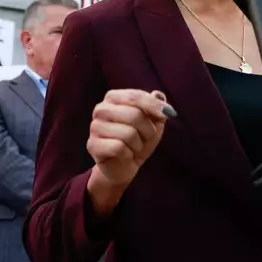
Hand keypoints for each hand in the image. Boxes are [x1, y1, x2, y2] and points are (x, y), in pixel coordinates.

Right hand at [86, 89, 173, 214]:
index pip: (135, 96)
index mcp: (113, 98)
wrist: (125, 166)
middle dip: (148, 130)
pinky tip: (125, 155)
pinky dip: (128, 154)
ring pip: (128, 133)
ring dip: (138, 144)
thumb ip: (156, 106)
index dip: (154, 105)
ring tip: (134, 147)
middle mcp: (101, 109)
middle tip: (146, 138)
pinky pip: (119, 148)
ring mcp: (95, 127)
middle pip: (134, 115)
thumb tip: (158, 95)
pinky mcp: (93, 145)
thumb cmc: (139, 139)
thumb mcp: (153, 122)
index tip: (169, 114)